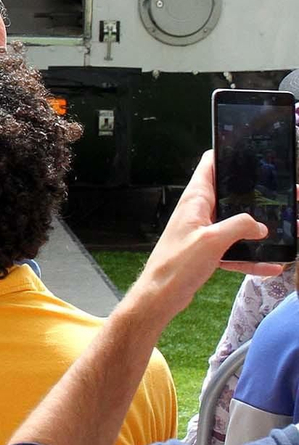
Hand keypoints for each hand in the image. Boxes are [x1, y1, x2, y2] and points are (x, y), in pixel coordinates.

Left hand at [130, 151, 282, 325]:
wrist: (161, 295)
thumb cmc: (177, 265)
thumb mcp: (211, 241)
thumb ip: (238, 227)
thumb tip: (261, 225)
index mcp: (195, 200)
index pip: (209, 165)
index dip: (226, 154)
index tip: (247, 149)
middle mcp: (198, 212)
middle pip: (228, 194)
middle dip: (251, 193)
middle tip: (278, 193)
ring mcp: (203, 231)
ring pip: (235, 223)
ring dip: (256, 228)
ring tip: (283, 227)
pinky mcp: (207, 251)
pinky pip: (234, 249)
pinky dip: (251, 256)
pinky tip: (272, 265)